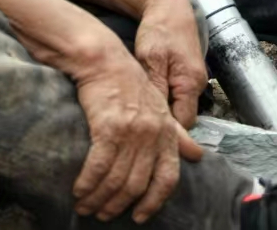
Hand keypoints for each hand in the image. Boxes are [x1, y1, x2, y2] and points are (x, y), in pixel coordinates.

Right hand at [71, 44, 204, 223]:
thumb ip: (177, 135)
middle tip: (102, 215)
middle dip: (117, 205)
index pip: (167, 178)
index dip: (153, 202)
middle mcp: (153, 135)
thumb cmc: (130, 84)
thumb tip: (198, 155)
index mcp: (167, 133)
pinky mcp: (108, 128)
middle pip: (137, 184)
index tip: (139, 216)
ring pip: (116, 179)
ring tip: (85, 206)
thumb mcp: (160, 108)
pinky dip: (87, 184)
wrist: (105, 62)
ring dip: (98, 199)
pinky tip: (79, 191)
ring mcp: (132, 132)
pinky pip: (98, 167)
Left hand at [135, 0, 207, 128]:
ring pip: (181, 108)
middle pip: (184, 118)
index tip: (144, 136)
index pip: (184, 124)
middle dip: (166, 126)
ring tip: (142, 118)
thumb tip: (156, 119)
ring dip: (165, 114)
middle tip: (140, 130)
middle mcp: (198, 85)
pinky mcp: (188, 75)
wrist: (169, 7)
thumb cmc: (159, 31)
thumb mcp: (151, 59)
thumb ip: (156, 89)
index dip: (167, 133)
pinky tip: (150, 102)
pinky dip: (166, 102)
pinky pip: (179, 97)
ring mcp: (195, 80)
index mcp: (190, 83)